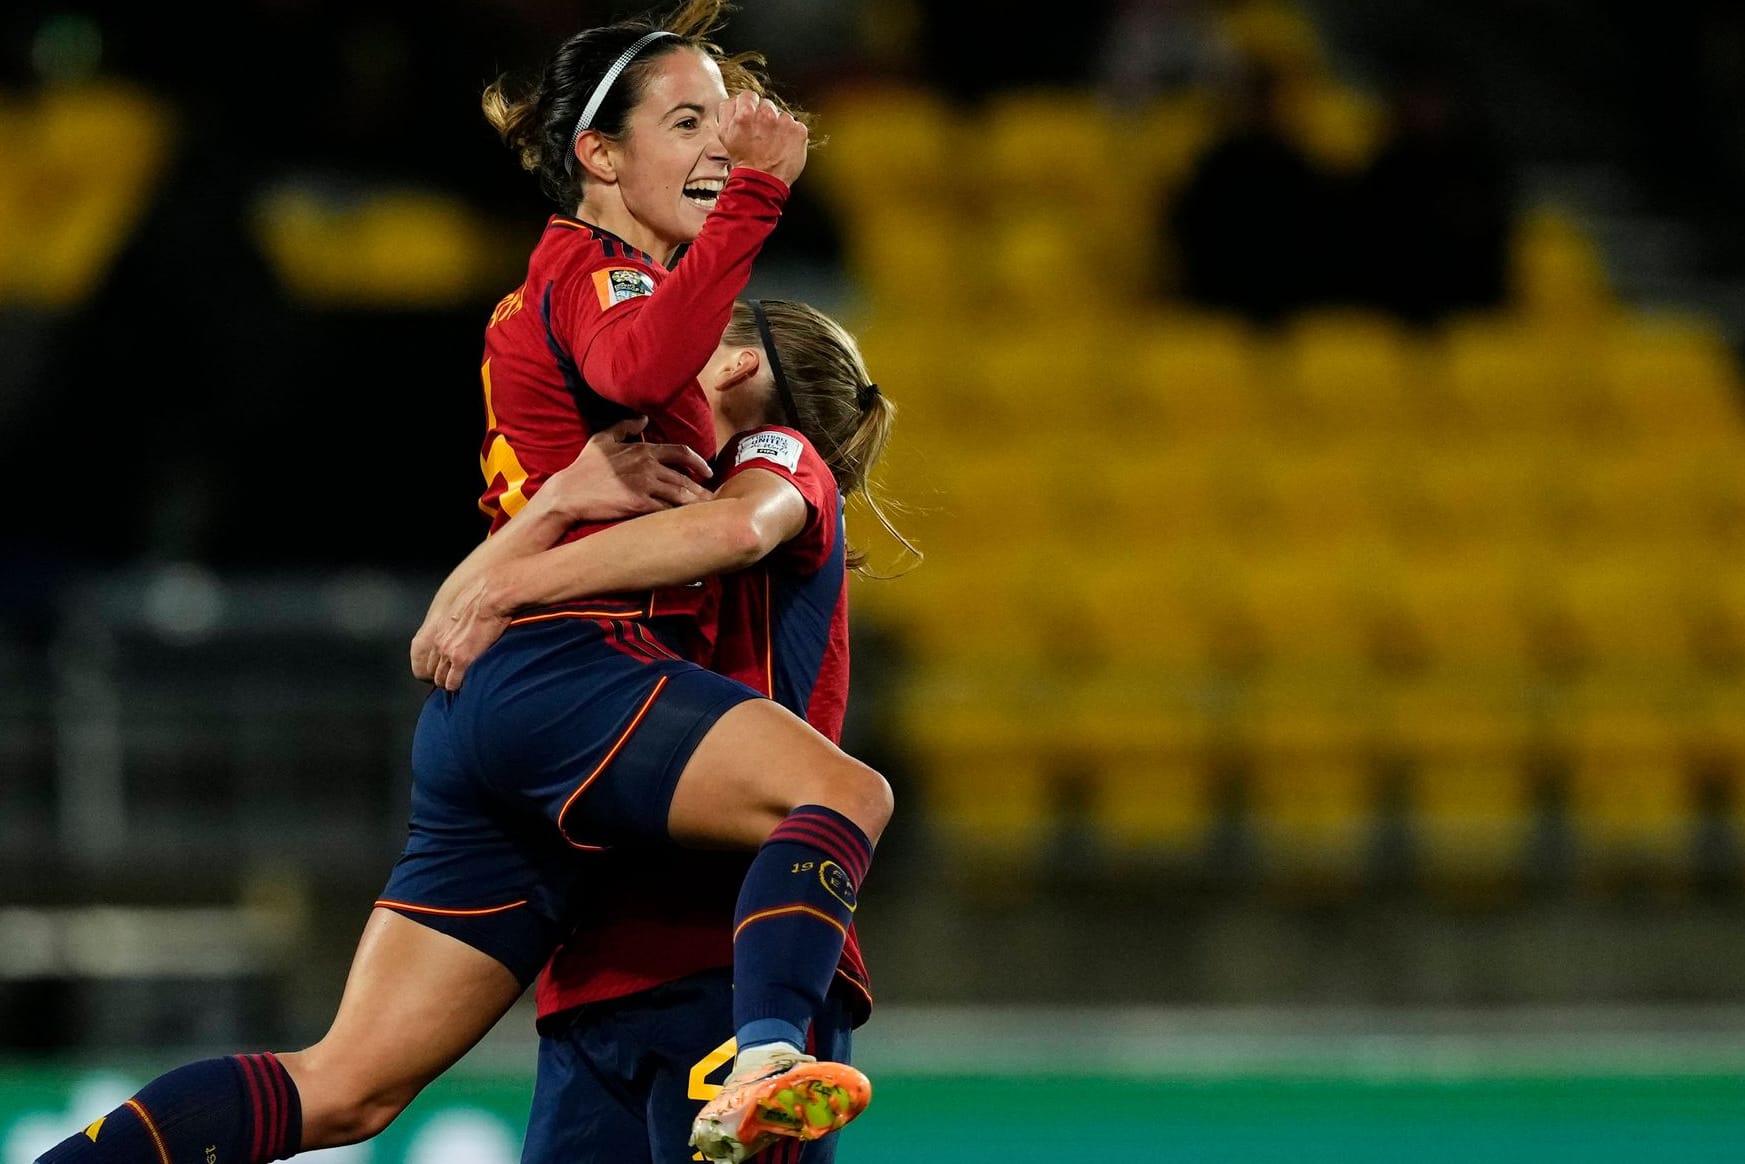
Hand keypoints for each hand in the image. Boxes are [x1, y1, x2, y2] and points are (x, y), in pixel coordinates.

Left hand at [422, 575, 508, 692]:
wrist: (492, 595)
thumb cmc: (485, 597)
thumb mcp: (464, 608)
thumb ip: (460, 621)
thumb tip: (469, 624)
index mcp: (440, 630)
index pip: (430, 658)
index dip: (441, 666)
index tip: (451, 669)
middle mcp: (440, 643)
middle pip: (432, 671)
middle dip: (443, 677)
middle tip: (458, 679)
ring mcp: (449, 653)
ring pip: (441, 680)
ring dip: (451, 683)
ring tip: (465, 683)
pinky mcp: (462, 659)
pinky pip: (453, 684)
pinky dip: (459, 686)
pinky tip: (469, 683)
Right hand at [540, 416, 711, 521]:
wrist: (569, 494)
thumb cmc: (584, 467)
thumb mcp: (603, 439)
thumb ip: (625, 426)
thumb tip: (643, 419)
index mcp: (643, 450)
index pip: (681, 453)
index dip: (699, 462)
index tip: (708, 472)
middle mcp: (647, 466)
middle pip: (684, 477)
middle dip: (701, 488)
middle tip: (714, 497)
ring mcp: (644, 485)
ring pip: (679, 494)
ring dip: (695, 502)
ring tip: (707, 510)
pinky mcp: (638, 504)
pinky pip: (666, 509)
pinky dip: (678, 514)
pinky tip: (687, 520)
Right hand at [717, 91, 808, 185]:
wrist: (762, 182)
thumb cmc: (743, 162)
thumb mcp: (724, 135)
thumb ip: (727, 111)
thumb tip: (735, 100)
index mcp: (746, 113)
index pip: (748, 95)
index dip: (748, 106)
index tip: (750, 117)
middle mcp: (766, 115)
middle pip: (766, 104)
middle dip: (764, 117)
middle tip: (760, 135)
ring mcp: (785, 122)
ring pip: (781, 116)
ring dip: (778, 127)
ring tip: (772, 144)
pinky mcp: (799, 131)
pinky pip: (795, 126)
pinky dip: (791, 135)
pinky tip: (783, 147)